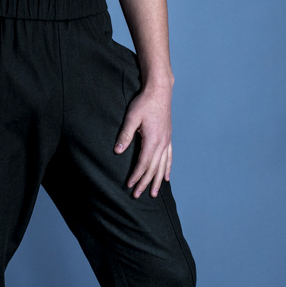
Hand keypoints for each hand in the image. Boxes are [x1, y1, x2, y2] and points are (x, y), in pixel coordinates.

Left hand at [113, 79, 172, 197]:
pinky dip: (167, 168)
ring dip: (158, 180)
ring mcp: (167, 141)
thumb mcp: (131, 118)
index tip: (130, 185)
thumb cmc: (144, 103)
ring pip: (163, 166)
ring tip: (154, 193)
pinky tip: (167, 177)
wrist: (160, 91)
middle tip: (137, 195)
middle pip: (153, 168)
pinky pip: (169, 157)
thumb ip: (124, 136)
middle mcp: (162, 143)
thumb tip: (117, 152)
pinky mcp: (168, 137)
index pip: (143, 163)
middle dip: (145, 183)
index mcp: (152, 140)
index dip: (137, 176)